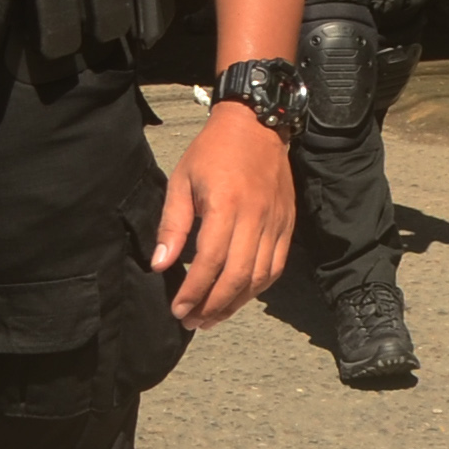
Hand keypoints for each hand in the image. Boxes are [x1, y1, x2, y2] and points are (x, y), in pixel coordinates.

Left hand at [153, 100, 295, 329]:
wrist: (257, 126)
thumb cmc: (212, 152)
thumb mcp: (181, 181)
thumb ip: (172, 225)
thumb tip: (161, 266)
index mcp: (227, 205)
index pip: (210, 262)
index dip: (194, 292)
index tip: (178, 310)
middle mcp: (256, 218)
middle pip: (238, 277)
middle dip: (213, 306)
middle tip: (193, 322)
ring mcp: (276, 223)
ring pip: (260, 277)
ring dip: (236, 303)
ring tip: (212, 317)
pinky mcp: (287, 225)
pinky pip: (276, 267)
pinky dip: (257, 287)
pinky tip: (239, 297)